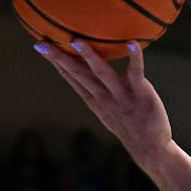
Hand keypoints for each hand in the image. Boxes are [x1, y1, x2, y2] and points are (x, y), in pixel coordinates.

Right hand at [39, 40, 174, 174]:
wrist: (150, 149)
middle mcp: (104, 97)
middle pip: (78, 74)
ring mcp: (121, 96)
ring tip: (76, 41)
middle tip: (42, 42)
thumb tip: (91, 72)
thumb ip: (97, 91)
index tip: (40, 44)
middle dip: (59, 58)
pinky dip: (135, 58)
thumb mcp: (107, 109)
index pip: (71, 77)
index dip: (55, 61)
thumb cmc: (129, 125)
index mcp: (94, 100)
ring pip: (102, 73)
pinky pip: (136, 74)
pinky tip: (132, 43)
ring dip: (88, 57)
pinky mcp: (142, 95)